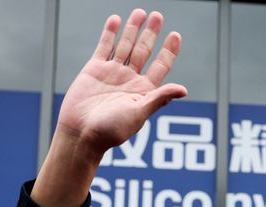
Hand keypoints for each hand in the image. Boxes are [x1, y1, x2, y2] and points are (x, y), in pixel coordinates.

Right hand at [57, 8, 185, 153]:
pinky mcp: (94, 69)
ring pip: (125, 46)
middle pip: (144, 51)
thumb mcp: (139, 113)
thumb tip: (184, 90)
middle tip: (158, 16)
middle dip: (151, 34)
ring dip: (132, 29)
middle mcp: (129, 80)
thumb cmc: (112, 130)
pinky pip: (104, 47)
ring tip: (140, 13)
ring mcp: (112, 73)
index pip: (160, 66)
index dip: (168, 51)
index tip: (175, 35)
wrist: (82, 134)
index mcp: (144, 91)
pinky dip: (110, 33)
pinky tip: (116, 20)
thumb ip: (159, 98)